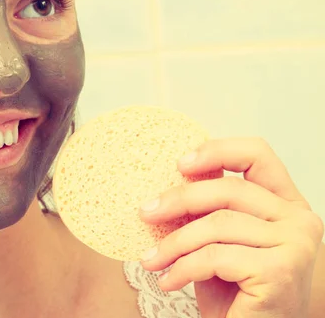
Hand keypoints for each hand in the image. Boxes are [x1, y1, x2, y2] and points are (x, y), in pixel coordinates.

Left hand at [138, 137, 323, 317]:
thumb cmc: (235, 292)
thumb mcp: (218, 242)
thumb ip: (207, 211)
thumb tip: (165, 185)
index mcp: (286, 203)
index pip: (257, 154)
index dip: (217, 151)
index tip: (179, 163)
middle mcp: (299, 219)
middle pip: (229, 189)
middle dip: (178, 200)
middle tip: (145, 213)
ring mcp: (295, 245)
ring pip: (218, 225)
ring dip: (174, 244)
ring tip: (151, 261)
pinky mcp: (280, 271)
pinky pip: (216, 256)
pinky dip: (183, 268)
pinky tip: (168, 281)